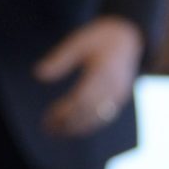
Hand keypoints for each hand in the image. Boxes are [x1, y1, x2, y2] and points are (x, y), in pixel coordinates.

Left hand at [34, 14, 143, 136]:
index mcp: (104, 69)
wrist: (129, 38)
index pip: (83, 96)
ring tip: (55, 131)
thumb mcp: (79, 41)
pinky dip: (88, 125)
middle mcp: (115, 85)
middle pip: (90, 111)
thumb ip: (60, 58)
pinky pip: (105, 118)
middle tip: (47, 128)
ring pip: (98, 118)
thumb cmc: (100, 38)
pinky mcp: (121, 99)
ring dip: (76, 128)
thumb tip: (38, 74)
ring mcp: (120, 94)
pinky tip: (72, 128)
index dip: (66, 110)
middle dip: (68, 122)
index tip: (49, 116)